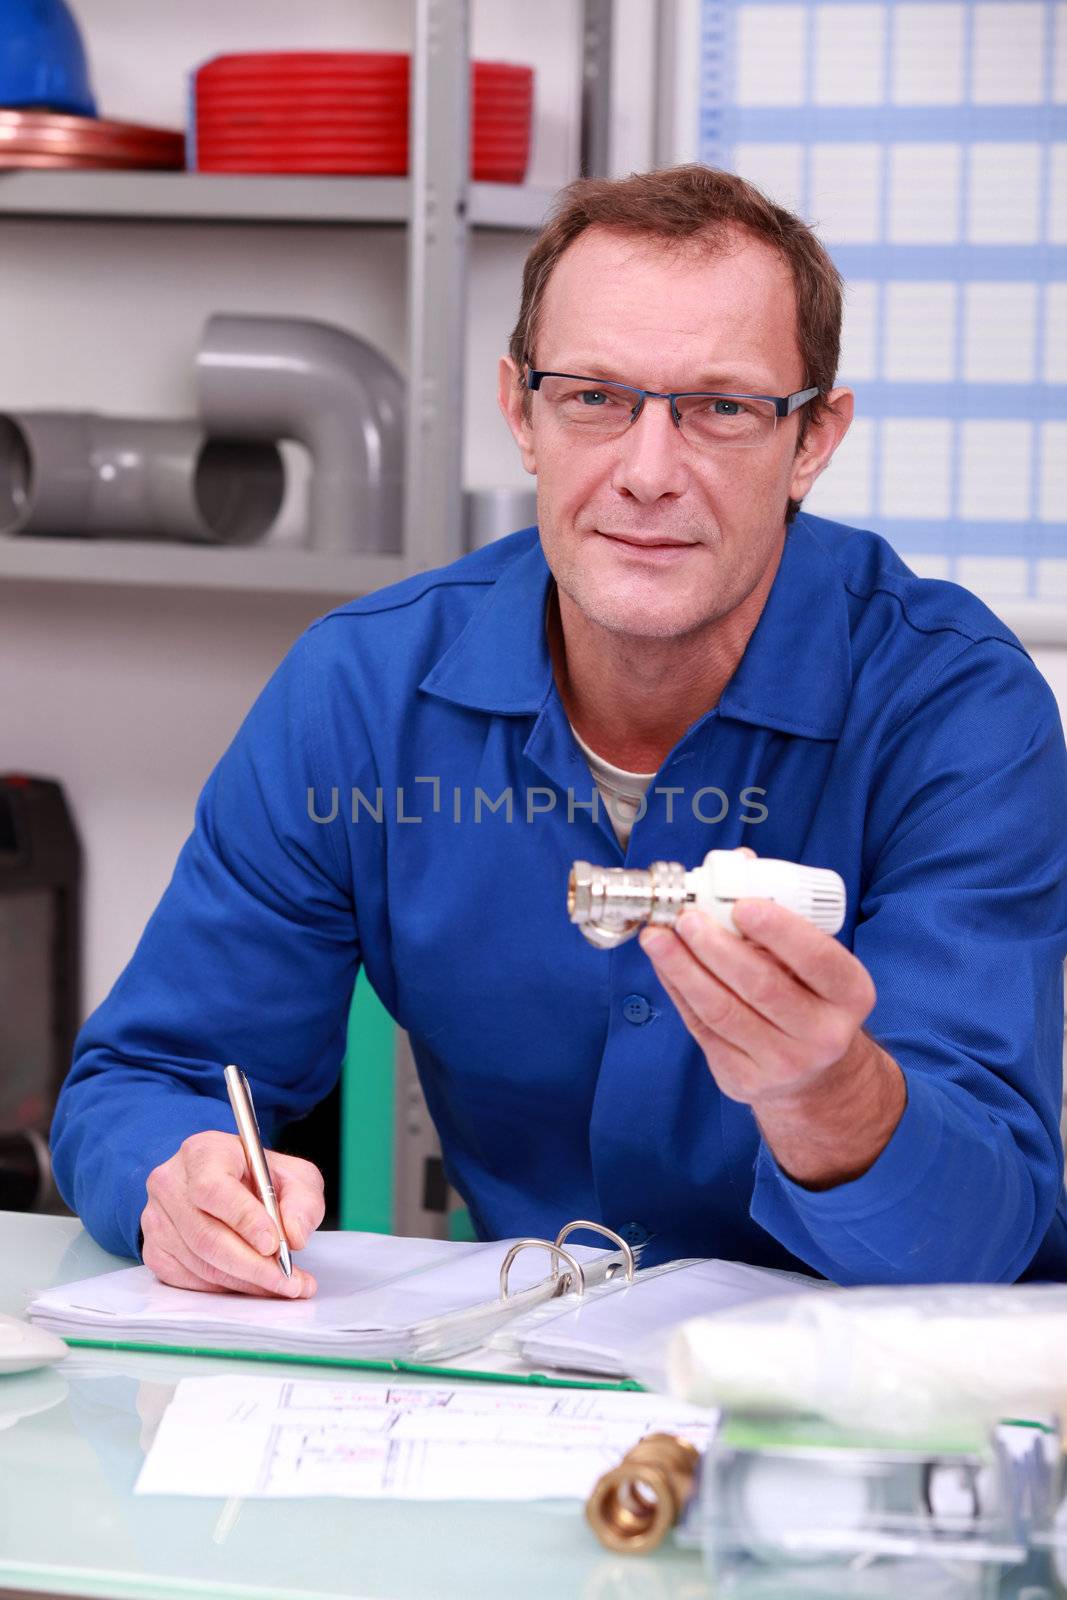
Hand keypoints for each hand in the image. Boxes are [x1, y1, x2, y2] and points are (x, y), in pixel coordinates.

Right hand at [141, 1130, 324, 1296]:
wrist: (229, 1182)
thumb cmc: (259, 1177)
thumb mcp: (295, 1175)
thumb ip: (303, 1201)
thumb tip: (295, 1236)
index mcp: (202, 1152)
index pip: (213, 1188)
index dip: (243, 1220)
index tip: (274, 1244)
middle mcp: (171, 1183)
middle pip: (206, 1235)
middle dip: (253, 1265)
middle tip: (288, 1280)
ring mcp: (156, 1218)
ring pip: (200, 1262)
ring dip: (245, 1281)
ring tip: (282, 1286)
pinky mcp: (155, 1249)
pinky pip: (189, 1279)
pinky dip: (225, 1288)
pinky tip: (253, 1284)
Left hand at [639, 849, 903, 1185]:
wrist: (813, 1073)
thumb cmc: (809, 997)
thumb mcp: (814, 960)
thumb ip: (782, 914)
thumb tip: (739, 863)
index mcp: (851, 993)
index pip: (819, 959)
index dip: (781, 930)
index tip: (743, 904)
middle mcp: (824, 1034)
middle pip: (762, 986)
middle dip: (716, 947)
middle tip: (686, 916)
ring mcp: (783, 1063)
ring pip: (722, 1010)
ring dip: (683, 968)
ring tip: (659, 936)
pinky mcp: (743, 1080)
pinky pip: (702, 1028)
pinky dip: (678, 990)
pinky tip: (665, 964)